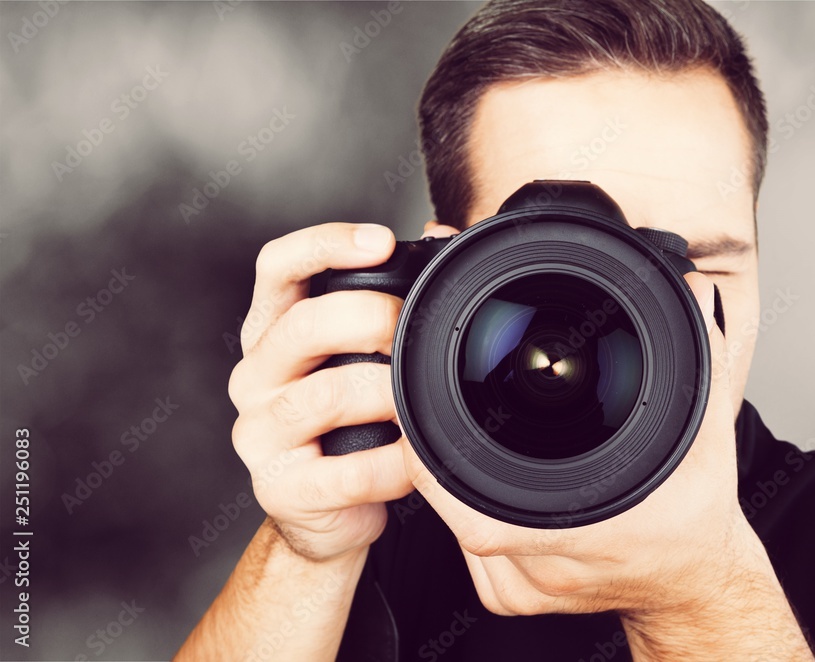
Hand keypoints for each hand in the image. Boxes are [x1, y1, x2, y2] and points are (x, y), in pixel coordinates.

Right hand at [228, 222, 414, 560]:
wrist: (327, 512)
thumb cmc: (350, 421)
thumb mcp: (359, 355)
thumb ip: (390, 296)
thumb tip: (442, 234)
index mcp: (272, 331)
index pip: (278, 266)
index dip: (326, 244)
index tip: (382, 240)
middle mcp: (255, 376)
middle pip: (302, 326)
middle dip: (369, 318)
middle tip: (412, 332)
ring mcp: (259, 434)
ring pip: (321, 398)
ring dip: (385, 394)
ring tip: (419, 401)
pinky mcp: (280, 488)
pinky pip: (344, 472)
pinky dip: (391, 464)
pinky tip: (414, 459)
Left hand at [401, 270, 812, 657]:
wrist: (694, 581)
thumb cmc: (696, 513)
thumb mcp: (706, 429)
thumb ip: (699, 355)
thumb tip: (685, 288)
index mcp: (590, 532)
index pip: (480, 514)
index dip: (437, 466)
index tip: (426, 418)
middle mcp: (550, 570)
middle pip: (459, 511)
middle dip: (445, 452)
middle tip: (450, 408)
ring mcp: (527, 590)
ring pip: (456, 529)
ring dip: (456, 480)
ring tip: (484, 443)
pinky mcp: (513, 600)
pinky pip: (465, 550)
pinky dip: (466, 508)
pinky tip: (492, 483)